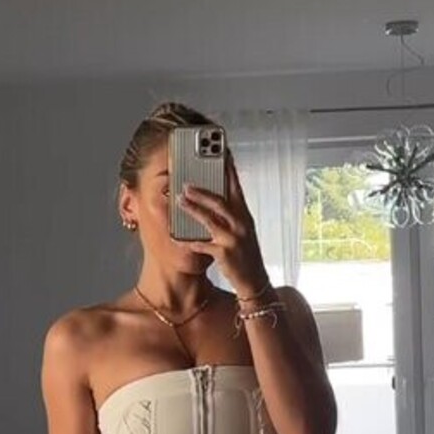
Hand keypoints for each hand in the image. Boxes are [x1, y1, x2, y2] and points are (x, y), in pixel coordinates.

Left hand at [177, 150, 269, 299]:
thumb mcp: (243, 230)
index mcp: (245, 215)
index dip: (228, 169)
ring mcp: (233, 239)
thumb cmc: (245, 254)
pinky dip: (189, 241)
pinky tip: (178, 238)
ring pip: (210, 220)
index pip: (236, 187)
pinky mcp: (224, 254)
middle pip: (221, 202)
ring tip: (179, 200)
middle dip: (202, 191)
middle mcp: (241, 224)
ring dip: (193, 209)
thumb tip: (213, 197)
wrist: (254, 281)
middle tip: (185, 183)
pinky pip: (202, 245)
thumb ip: (231, 213)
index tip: (220, 153)